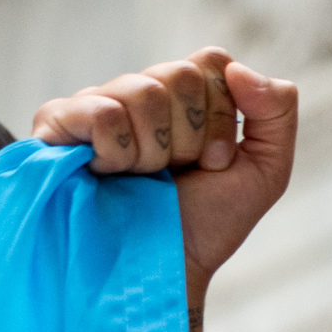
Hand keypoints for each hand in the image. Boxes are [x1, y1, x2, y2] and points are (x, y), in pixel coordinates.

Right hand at [31, 49, 298, 295]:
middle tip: (178, 172)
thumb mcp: (266, 169)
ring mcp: (95, 104)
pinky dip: (117, 151)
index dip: (223, 113)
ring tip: (143, 178)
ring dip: (156, 151)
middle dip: (192, 136)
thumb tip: (238, 67)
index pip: (211, 61)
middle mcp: (138, 92)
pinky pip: (100, 111)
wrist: (163, 270)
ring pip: (143, 90)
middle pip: (179, 73)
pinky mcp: (55, 124)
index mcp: (185, 96)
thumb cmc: (208, 222)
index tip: (218, 160)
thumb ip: (276, 109)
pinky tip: (108, 173)